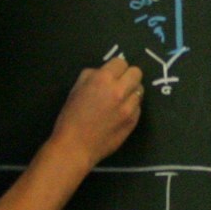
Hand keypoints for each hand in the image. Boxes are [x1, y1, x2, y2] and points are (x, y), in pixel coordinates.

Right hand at [50, 56, 144, 171]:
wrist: (75, 147)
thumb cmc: (70, 118)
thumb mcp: (75, 89)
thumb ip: (91, 76)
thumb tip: (103, 72)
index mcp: (102, 79)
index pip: (121, 62)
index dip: (115, 68)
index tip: (111, 75)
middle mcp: (119, 91)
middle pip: (136, 73)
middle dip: (128, 76)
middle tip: (119, 85)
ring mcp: (129, 107)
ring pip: (140, 90)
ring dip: (131, 92)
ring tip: (119, 101)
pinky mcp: (133, 121)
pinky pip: (138, 107)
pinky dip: (131, 108)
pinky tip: (119, 114)